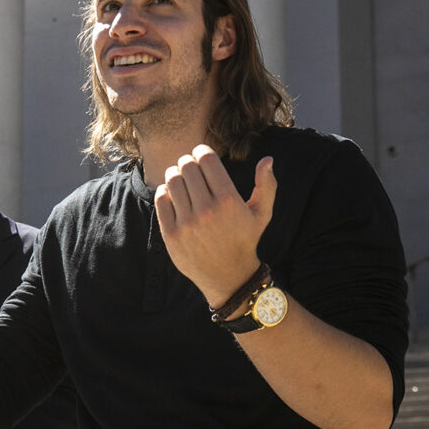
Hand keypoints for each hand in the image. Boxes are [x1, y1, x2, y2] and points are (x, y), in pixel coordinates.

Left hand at [154, 146, 276, 307]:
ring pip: (172, 180)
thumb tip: (267, 159)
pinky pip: (161, 199)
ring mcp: (187, 223)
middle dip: (188, 161)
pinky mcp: (171, 235)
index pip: (206, 159)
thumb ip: (266, 185)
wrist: (228, 277)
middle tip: (191, 167)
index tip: (202, 155)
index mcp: (229, 200)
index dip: (202, 151)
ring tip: (181, 179)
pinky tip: (173, 195)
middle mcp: (207, 211)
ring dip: (175, 174)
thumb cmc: (245, 240)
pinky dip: (165, 192)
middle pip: (187, 167)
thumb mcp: (262, 214)